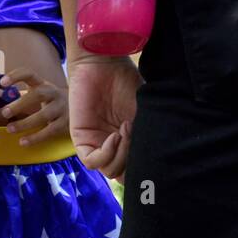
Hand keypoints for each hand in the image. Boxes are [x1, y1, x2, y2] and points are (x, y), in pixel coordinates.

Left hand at [0, 69, 68, 145]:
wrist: (80, 108)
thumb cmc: (48, 101)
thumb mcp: (33, 95)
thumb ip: (11, 95)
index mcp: (42, 83)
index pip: (29, 73)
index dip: (16, 76)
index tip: (2, 82)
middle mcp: (52, 93)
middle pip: (38, 94)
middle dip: (21, 103)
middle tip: (5, 113)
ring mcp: (60, 108)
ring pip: (44, 115)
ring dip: (26, 123)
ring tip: (10, 130)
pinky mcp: (65, 124)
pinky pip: (49, 131)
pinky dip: (35, 137)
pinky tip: (23, 142)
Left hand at [66, 53, 142, 179]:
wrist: (104, 64)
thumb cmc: (126, 83)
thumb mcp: (144, 114)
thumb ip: (147, 137)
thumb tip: (155, 160)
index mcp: (127, 142)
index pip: (134, 169)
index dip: (144, 166)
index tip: (154, 150)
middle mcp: (113, 147)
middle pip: (122, 173)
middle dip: (133, 158)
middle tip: (137, 132)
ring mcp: (97, 144)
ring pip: (109, 170)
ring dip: (121, 154)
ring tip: (126, 129)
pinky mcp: (81, 139)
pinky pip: (92, 161)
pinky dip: (106, 153)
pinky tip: (114, 136)